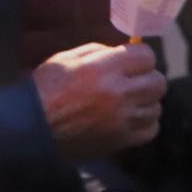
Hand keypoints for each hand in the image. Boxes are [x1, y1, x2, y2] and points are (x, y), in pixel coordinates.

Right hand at [33, 43, 165, 160]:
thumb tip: (123, 51)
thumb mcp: (66, 59)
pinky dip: (144, 122)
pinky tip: (129, 118)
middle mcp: (118, 93)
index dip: (139, 56)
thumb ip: (98, 52)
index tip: (132, 60)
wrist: (33, 126)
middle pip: (157, 82)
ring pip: (156, 106)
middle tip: (133, 81)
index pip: (145, 56)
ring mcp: (122, 119)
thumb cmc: (46, 88)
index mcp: (102, 68)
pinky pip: (151, 129)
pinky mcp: (121, 140)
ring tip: (128, 102)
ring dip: (145, 102)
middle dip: (146, 78)